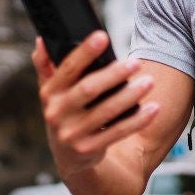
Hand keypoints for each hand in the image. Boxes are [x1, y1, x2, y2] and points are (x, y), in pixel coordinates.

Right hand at [31, 31, 160, 176]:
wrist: (70, 158)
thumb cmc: (65, 114)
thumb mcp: (51, 93)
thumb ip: (46, 66)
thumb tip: (41, 40)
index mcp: (49, 94)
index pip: (67, 68)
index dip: (84, 52)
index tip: (102, 36)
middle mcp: (57, 114)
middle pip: (88, 89)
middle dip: (113, 74)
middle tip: (135, 63)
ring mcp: (72, 134)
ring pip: (107, 111)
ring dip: (130, 95)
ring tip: (148, 82)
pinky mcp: (90, 149)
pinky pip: (118, 132)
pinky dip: (137, 120)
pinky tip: (153, 108)